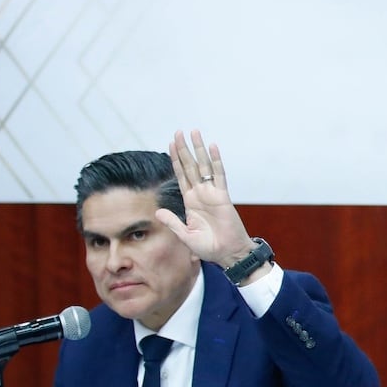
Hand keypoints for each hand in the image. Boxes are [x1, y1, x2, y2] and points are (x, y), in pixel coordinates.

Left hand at [161, 129, 258, 269]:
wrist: (228, 254)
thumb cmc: (209, 248)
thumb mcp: (186, 236)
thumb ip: (172, 222)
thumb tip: (157, 211)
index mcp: (190, 202)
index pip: (181, 176)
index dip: (175, 160)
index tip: (170, 144)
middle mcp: (200, 194)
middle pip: (190, 166)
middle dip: (184, 149)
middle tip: (179, 131)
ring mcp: (211, 193)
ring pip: (203, 166)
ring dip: (198, 149)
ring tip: (194, 132)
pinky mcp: (222, 196)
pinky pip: (218, 175)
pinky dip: (215, 160)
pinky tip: (212, 147)